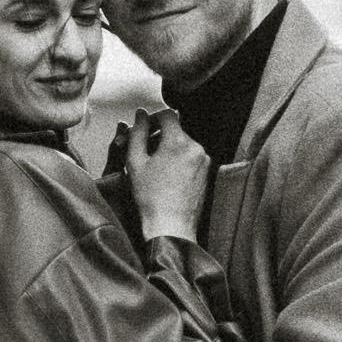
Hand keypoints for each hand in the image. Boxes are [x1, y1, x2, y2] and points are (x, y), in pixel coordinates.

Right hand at [125, 107, 212, 241]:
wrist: (171, 226)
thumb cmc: (150, 197)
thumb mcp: (135, 161)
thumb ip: (137, 133)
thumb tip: (141, 114)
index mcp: (179, 141)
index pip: (167, 114)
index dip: (153, 118)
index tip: (143, 129)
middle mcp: (196, 148)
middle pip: (176, 130)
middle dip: (159, 136)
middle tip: (143, 150)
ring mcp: (204, 161)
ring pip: (183, 144)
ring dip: (168, 148)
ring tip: (153, 167)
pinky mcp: (206, 173)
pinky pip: (190, 158)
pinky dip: (178, 160)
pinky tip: (165, 176)